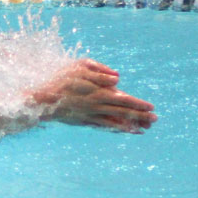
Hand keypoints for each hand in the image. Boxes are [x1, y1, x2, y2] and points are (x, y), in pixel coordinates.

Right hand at [29, 59, 156, 132]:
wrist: (42, 100)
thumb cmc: (60, 79)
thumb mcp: (79, 67)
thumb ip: (100, 72)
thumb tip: (118, 78)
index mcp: (98, 92)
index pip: (123, 99)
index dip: (138, 103)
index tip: (151, 107)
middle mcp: (97, 107)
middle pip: (122, 112)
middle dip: (140, 116)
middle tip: (155, 119)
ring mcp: (91, 116)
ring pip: (115, 122)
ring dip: (131, 125)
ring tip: (144, 129)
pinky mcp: (84, 122)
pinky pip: (104, 126)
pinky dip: (116, 129)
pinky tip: (125, 130)